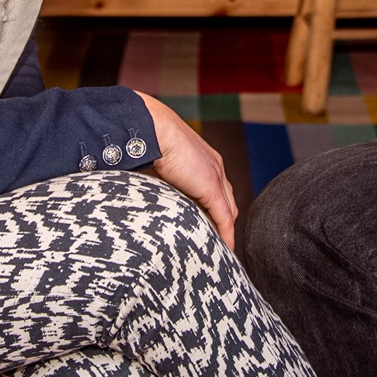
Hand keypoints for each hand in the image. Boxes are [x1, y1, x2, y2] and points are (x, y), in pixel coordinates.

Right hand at [135, 92, 238, 246]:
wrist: (151, 127)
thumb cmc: (147, 139)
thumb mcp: (159, 160)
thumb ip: (163, 175)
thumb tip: (148, 185)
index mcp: (205, 158)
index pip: (219, 189)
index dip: (216, 208)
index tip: (210, 225)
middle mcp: (215, 166)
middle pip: (228, 201)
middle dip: (224, 222)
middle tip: (218, 242)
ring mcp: (215, 176)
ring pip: (228, 211)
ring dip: (225, 230)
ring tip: (220, 249)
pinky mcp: (211, 187)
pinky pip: (224, 217)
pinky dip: (225, 233)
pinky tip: (224, 248)